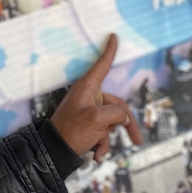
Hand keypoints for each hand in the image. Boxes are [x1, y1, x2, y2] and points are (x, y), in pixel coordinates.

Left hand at [51, 33, 142, 160]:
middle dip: (125, 124)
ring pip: (111, 120)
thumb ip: (117, 113)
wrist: (53, 153)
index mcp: (87, 88)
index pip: (102, 65)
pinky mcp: (86, 124)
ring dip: (109, 137)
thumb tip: (124, 117)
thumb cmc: (71, 132)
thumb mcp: (98, 120)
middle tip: (137, 140)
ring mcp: (87, 110)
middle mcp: (88, 97)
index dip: (109, 51)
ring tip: (101, 152)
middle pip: (117, 104)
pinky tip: (96, 156)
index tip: (112, 36)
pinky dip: (101, 144)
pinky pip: (102, 131)